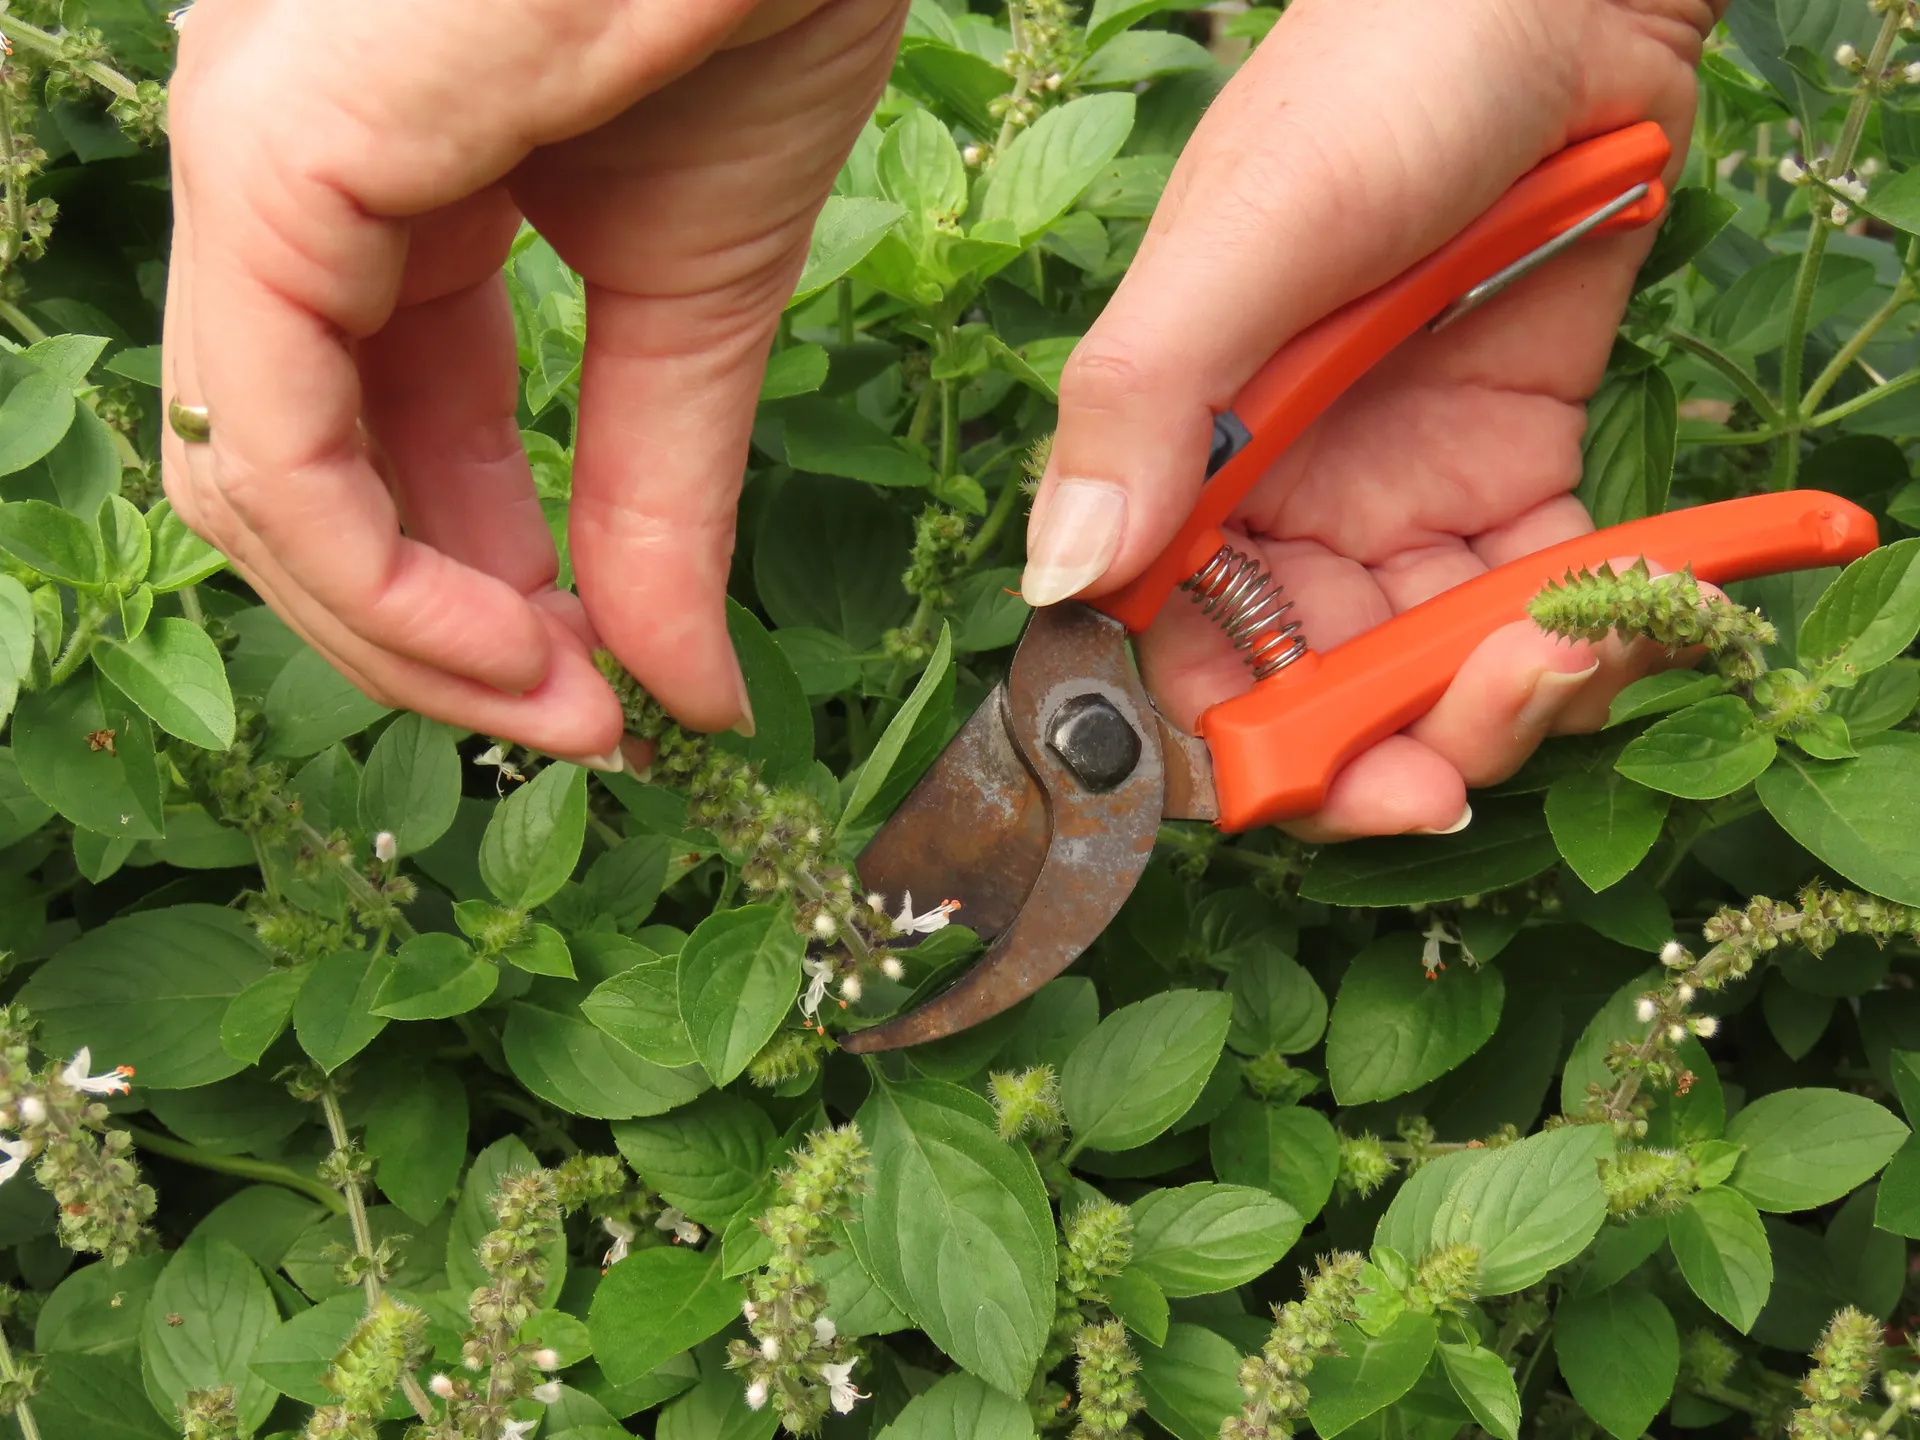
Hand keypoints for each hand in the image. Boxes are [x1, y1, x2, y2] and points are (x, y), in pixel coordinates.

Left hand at [162, 0, 904, 762]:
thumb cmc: (749, 4)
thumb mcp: (698, 304)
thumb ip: (661, 502)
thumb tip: (684, 696)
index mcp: (377, 191)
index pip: (370, 442)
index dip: (473, 594)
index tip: (603, 702)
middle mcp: (280, 169)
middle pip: (286, 481)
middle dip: (429, 635)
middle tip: (576, 725)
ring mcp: (255, 153)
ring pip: (247, 478)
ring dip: (403, 634)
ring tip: (555, 705)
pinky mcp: (267, 153)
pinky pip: (265, 438)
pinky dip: (374, 579)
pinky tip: (506, 645)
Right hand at [1022, 0, 1725, 839]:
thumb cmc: (1376, 78)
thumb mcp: (1245, 234)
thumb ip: (1142, 403)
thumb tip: (1056, 582)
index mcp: (1184, 457)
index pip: (1171, 644)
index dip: (1222, 744)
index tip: (1297, 795)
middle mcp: (1283, 499)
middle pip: (1308, 687)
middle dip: (1380, 753)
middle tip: (1445, 783)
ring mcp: (1402, 493)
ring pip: (1429, 664)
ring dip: (1499, 703)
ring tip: (1574, 663)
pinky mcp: (1515, 472)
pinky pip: (1542, 592)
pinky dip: (1597, 629)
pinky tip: (1642, 619)